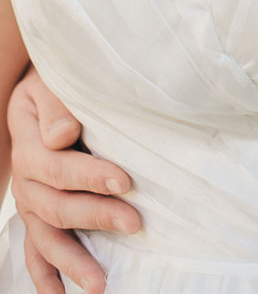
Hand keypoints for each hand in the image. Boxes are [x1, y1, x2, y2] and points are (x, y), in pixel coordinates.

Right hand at [8, 68, 139, 293]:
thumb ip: (57, 107)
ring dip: (73, 261)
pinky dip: (46, 276)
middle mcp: (25, 179)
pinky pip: (34, 251)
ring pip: (46, 237)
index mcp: (29, 144)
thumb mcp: (50, 82)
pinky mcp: (35, 216)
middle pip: (58, 206)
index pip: (59, 167)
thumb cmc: (56, 83)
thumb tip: (63, 136)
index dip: (91, 176)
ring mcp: (29, 202)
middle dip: (97, 216)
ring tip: (100, 283)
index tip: (126, 182)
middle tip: (134, 223)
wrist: (41, 92)